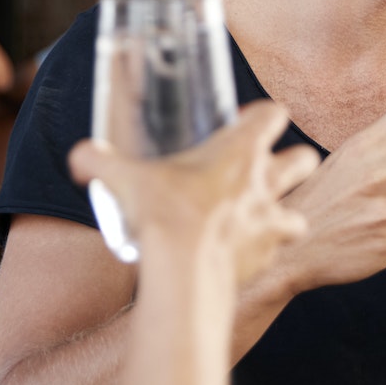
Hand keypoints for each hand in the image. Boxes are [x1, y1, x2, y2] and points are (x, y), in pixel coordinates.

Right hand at [68, 100, 315, 285]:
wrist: (184, 271)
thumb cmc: (162, 214)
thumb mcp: (123, 178)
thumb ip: (98, 161)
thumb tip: (80, 157)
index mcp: (240, 150)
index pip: (273, 113)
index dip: (263, 115)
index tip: (244, 122)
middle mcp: (266, 181)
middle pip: (305, 158)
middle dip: (293, 160)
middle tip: (266, 168)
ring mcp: (272, 219)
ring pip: (301, 211)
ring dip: (285, 213)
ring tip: (261, 217)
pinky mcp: (269, 254)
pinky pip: (276, 249)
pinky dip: (263, 250)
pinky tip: (240, 253)